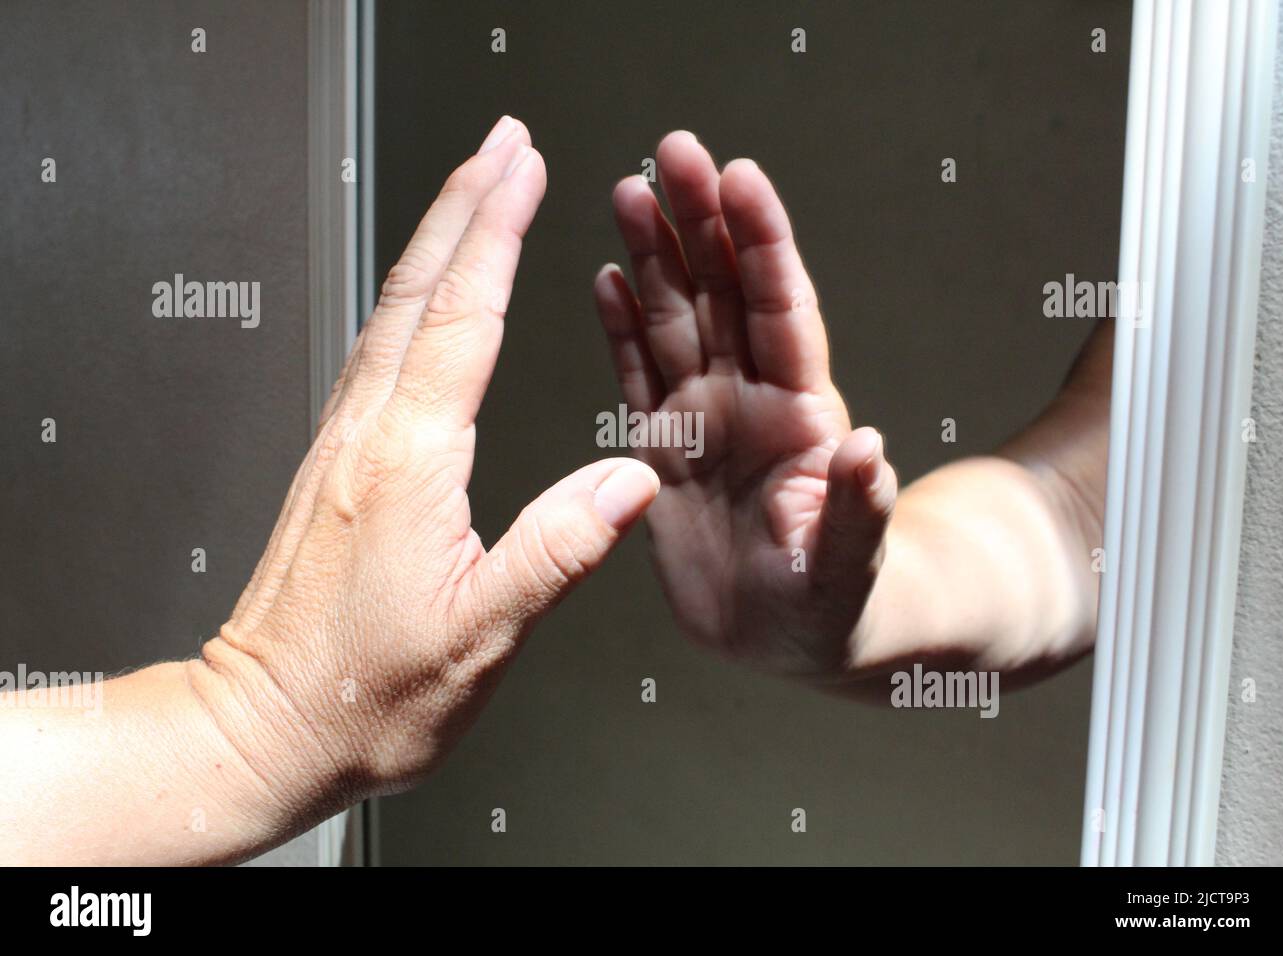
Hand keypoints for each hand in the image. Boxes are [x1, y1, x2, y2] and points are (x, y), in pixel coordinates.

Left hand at [190, 116, 659, 811]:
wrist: (263, 725)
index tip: (524, 169)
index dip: (496, 233)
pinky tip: (429, 294)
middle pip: (418, 288)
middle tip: (504, 144)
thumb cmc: (366, 693)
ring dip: (435, 237)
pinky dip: (413, 296)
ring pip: (392, 310)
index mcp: (409, 462)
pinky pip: (378, 349)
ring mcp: (344, 444)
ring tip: (475, 191)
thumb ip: (560, 547)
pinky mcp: (338, 463)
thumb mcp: (484, 633)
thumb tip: (632, 476)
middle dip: (464, 202)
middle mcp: (367, 435)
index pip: (462, 318)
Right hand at [594, 131, 895, 677]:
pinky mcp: (663, 448)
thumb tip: (867, 453)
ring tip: (630, 192)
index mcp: (799, 416)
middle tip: (674, 151)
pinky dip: (621, 326)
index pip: (780, 310)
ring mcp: (704, 418)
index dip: (762, 245)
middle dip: (700, 220)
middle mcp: (749, 401)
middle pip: (723, 292)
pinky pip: (638, 374)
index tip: (742, 179)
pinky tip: (609, 276)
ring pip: (675, 319)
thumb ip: (859, 511)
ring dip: (655, 255)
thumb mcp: (851, 569)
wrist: (786, 638)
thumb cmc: (830, 607)